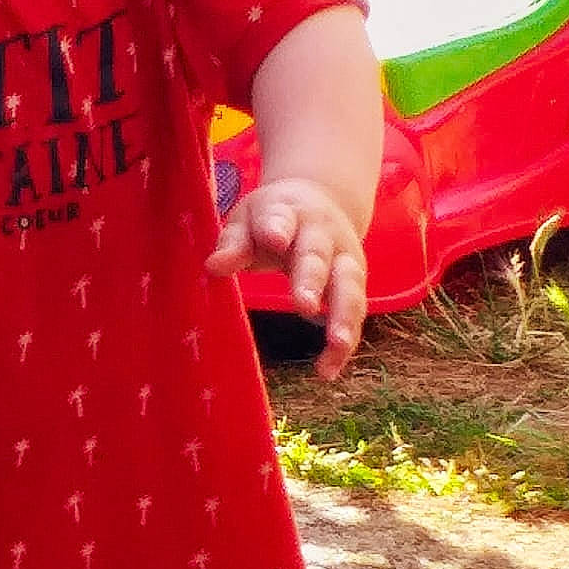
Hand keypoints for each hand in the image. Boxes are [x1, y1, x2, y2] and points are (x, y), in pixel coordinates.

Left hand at [205, 177, 366, 379]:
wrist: (322, 198)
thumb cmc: (274, 218)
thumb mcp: (247, 221)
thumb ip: (233, 243)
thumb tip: (213, 267)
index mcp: (288, 212)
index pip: (281, 218)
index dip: (277, 228)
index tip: (274, 239)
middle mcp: (322, 234)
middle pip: (318, 256)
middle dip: (312, 279)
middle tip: (303, 304)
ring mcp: (345, 257)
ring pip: (349, 286)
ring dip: (344, 316)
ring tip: (336, 344)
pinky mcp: (355, 282)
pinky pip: (354, 313)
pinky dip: (345, 343)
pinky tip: (328, 370)